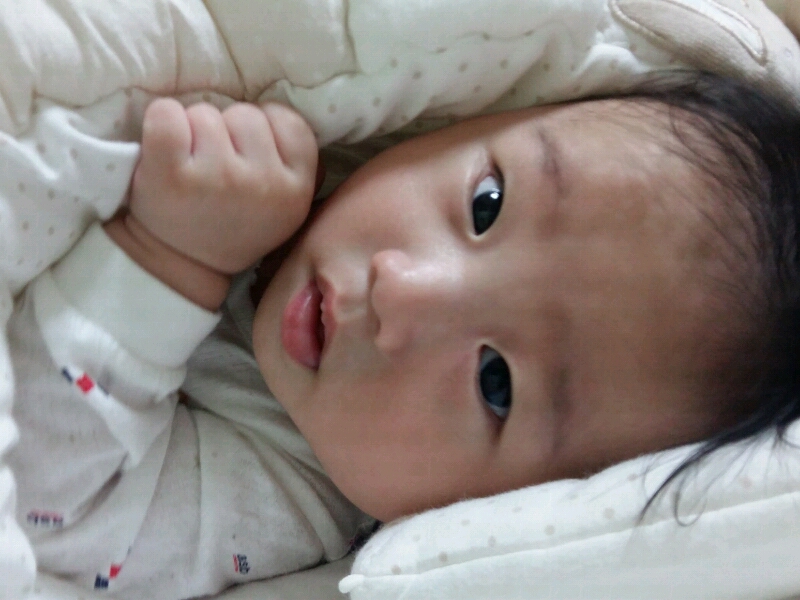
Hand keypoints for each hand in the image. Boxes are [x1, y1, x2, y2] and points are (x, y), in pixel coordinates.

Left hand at [128, 98, 317, 274]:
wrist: (182, 264)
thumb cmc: (234, 223)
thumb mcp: (285, 206)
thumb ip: (298, 166)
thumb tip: (293, 123)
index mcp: (297, 189)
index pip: (289, 122)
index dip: (265, 130)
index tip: (250, 155)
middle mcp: (263, 183)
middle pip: (246, 114)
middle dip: (229, 132)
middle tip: (218, 166)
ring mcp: (218, 177)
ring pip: (206, 113)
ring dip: (194, 130)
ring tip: (193, 164)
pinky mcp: (171, 173)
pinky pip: (166, 113)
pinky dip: (161, 121)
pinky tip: (164, 149)